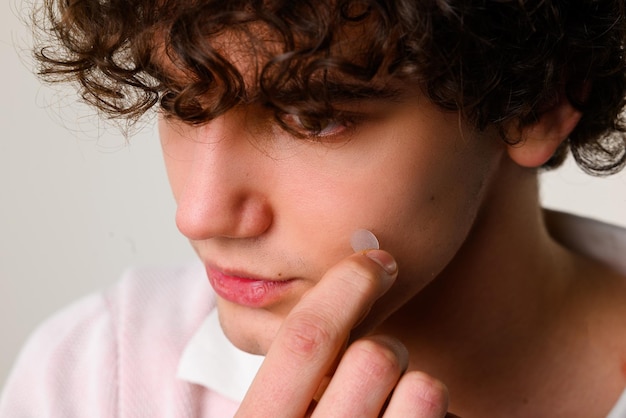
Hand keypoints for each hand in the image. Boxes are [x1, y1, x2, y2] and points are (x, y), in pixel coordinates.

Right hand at [235, 250, 452, 416]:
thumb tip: (326, 305)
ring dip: (416, 382)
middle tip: (378, 362)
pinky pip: (442, 414)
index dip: (343, 287)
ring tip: (398, 402)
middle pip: (373, 356)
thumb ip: (284, 381)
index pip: (305, 339)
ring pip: (423, 386)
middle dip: (382, 345)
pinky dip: (432, 408)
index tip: (371, 261)